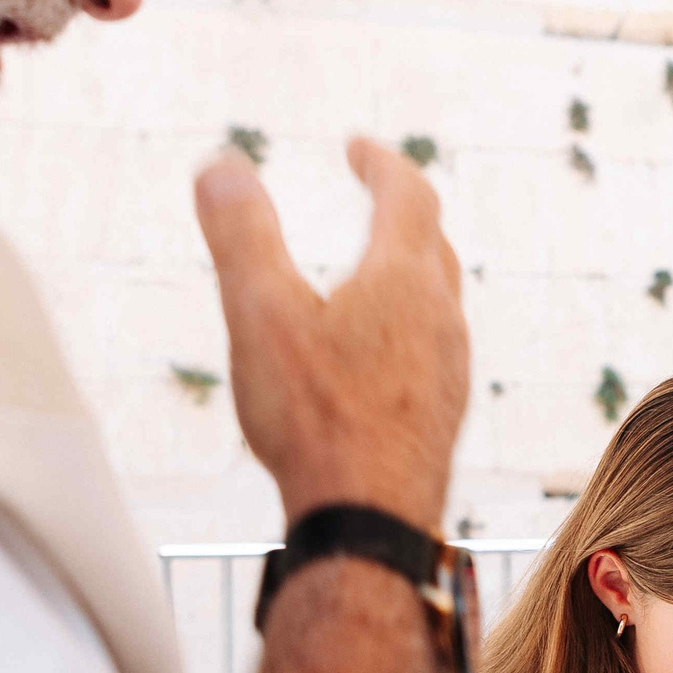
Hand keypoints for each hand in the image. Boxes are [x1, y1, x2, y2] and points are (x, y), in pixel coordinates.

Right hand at [195, 138, 468, 528]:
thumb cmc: (316, 420)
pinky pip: (432, 355)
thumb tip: (222, 165)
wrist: (370, 523)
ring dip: (407, 276)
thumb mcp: (260, 315)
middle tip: (375, 197)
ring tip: (373, 276)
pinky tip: (378, 364)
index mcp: (404, 282)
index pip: (409, 195)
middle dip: (401, 213)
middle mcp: (442, 321)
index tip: (357, 149)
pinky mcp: (442, 420)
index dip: (382, 164)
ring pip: (437, 305)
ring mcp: (450, 374)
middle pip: (431, 247)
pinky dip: (406, 332)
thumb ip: (241, 236)